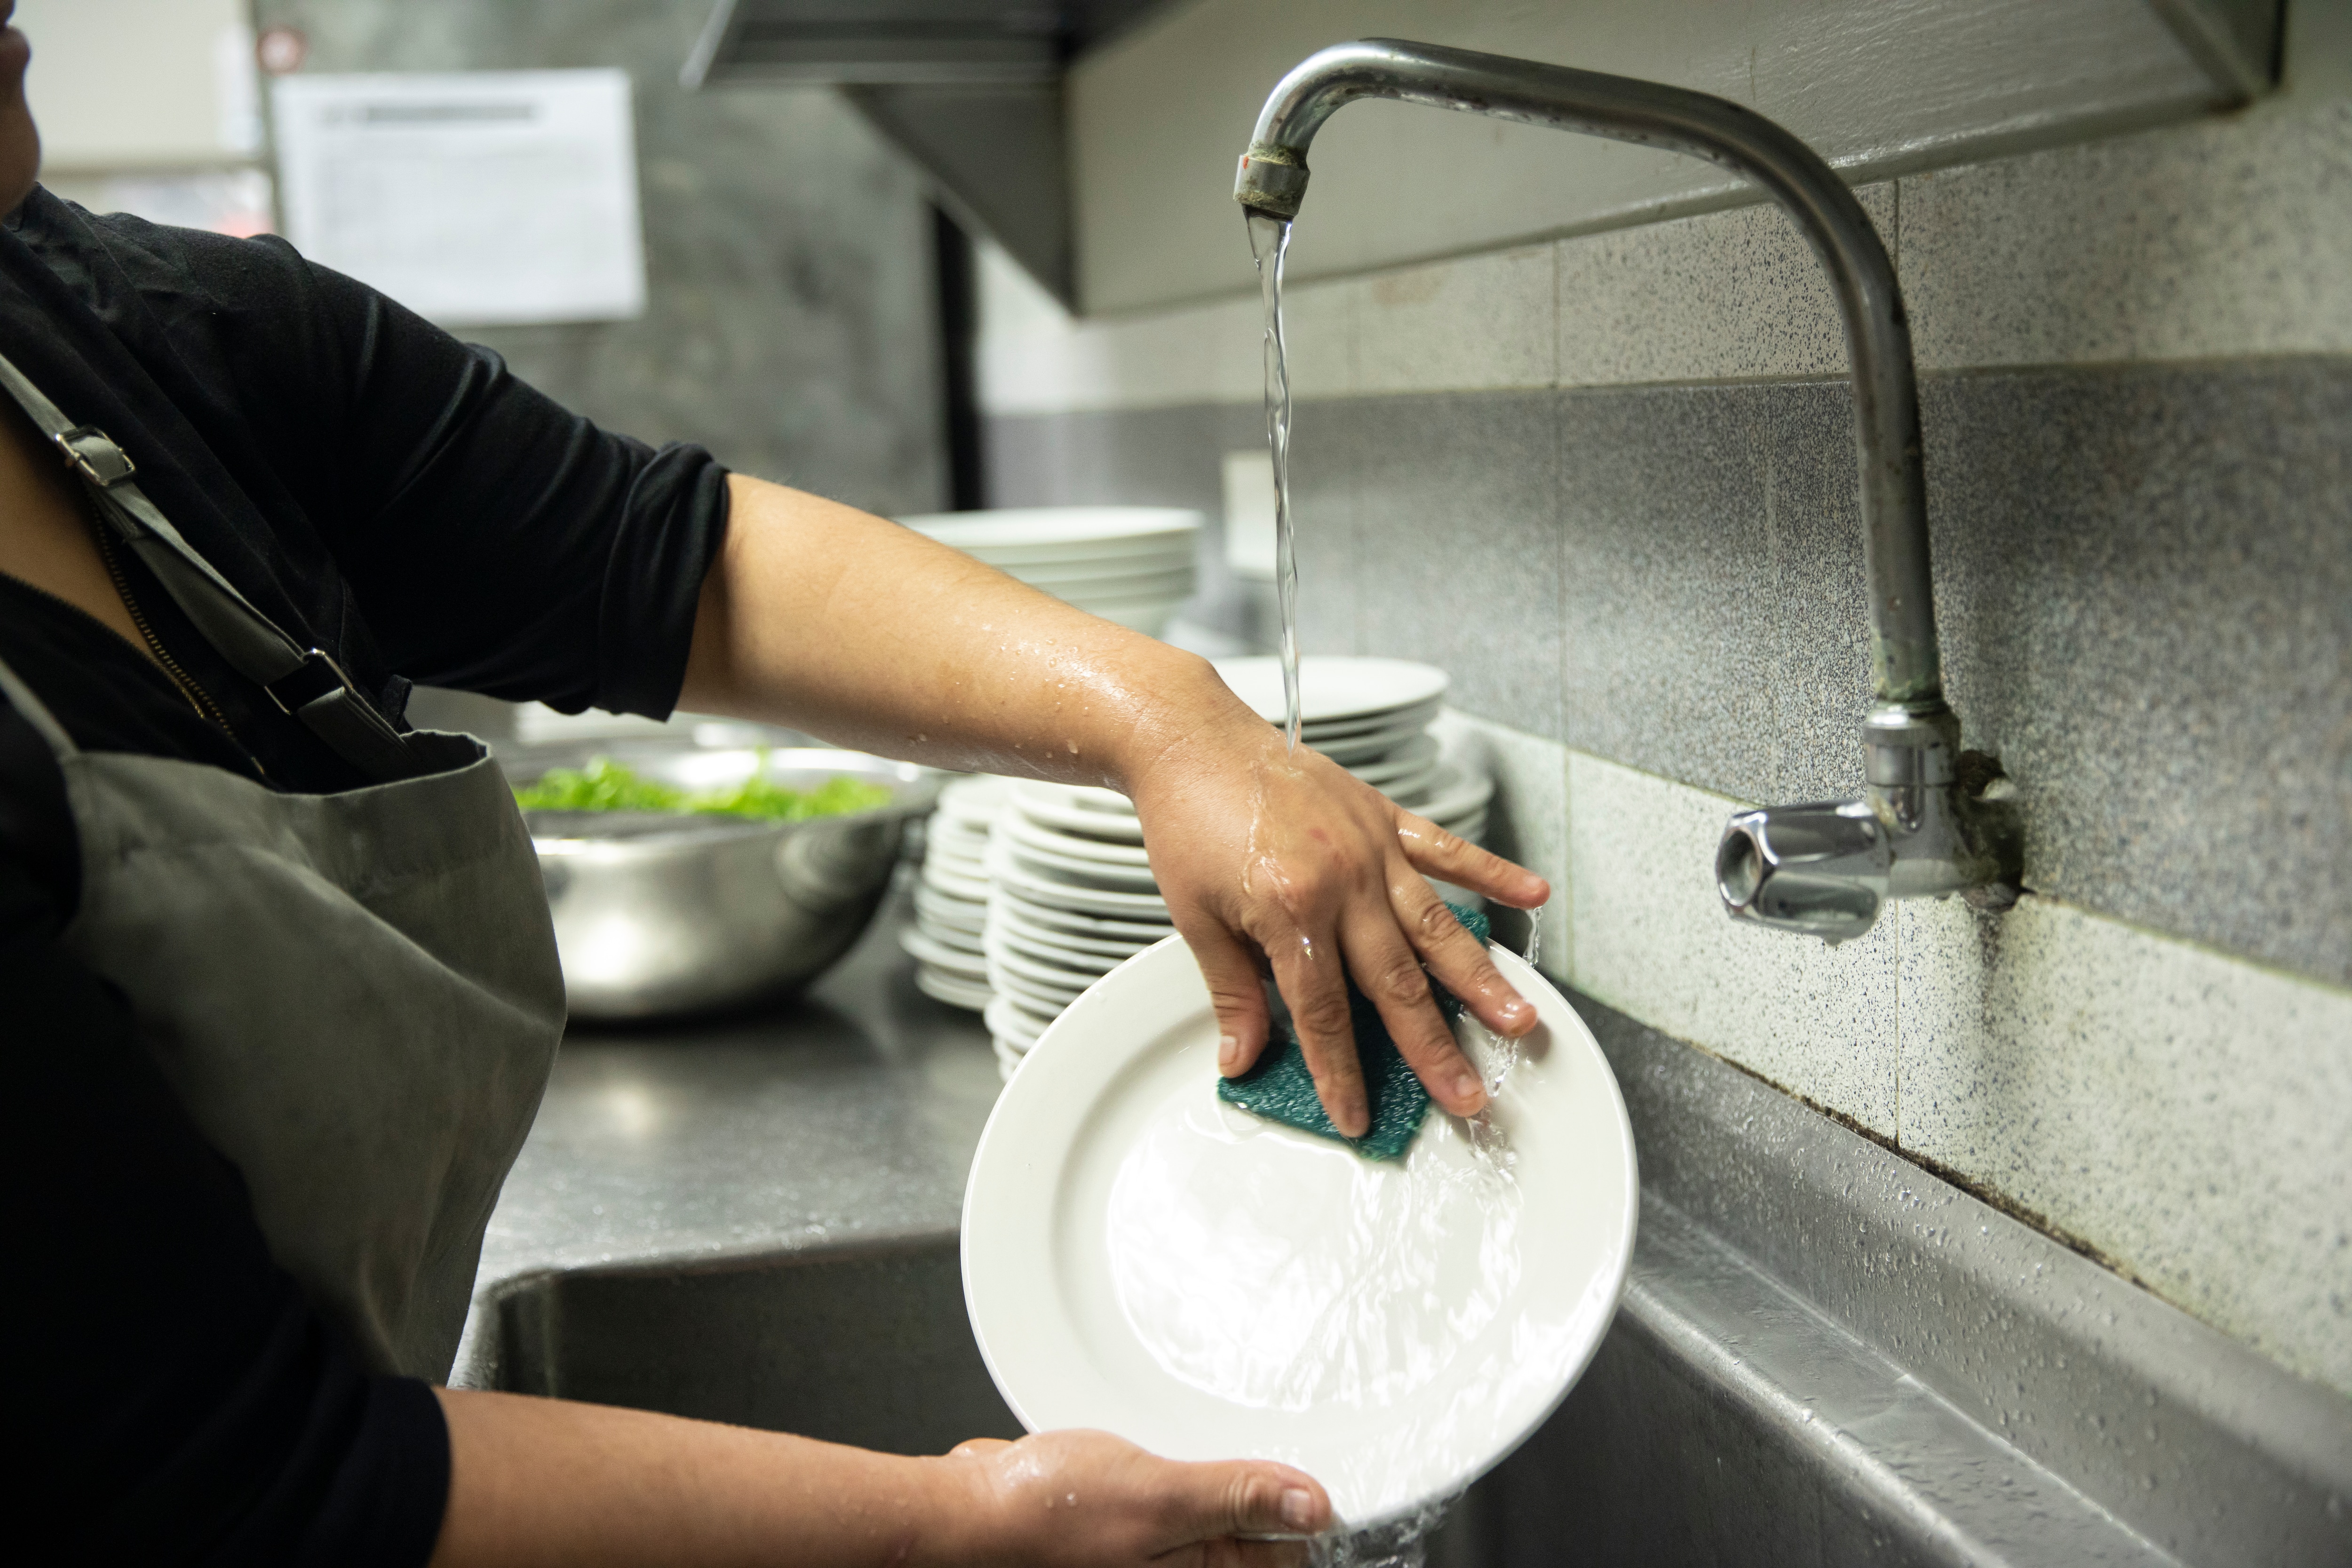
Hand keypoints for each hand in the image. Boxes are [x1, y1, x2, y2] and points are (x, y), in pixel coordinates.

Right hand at [943, 1432, 1328, 1567]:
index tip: (1324, 1465)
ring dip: (1225, 1476)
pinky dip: (1186, 1470)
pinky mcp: (1132, 1530)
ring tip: (1219, 1438)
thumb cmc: (1046, 1515)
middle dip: (1267, 1489)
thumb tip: (1316, 1507)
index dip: (1309, 1507)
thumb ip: (1236, 1498)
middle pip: (1260, 1537)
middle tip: (1265, 1442)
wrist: (967, 1513)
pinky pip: (1182, 1500)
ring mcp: (1156, 1556)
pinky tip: (1174, 1444)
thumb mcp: (1157, 1499)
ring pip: (1219, 1514)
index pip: (1290, 1553)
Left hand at [1125, 700, 1550, 1137]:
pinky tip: (1533, 894)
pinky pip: (1446, 850)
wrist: (1189, 740)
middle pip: (1396, 982)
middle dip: (1433, 1048)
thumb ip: (1232, 992)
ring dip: (1479, 979)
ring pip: (1436, 927)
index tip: (1357, 1116)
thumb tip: (1241, 1058)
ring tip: (1520, 1018)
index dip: (1342, 1072)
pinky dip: (1491, 873)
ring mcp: (1369, 847)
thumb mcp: (1195, 919)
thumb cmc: (1187, 822)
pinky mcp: (1382, 815)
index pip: (1324, 1013)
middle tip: (1468, 1096)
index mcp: (1289, 910)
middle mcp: (1340, 881)